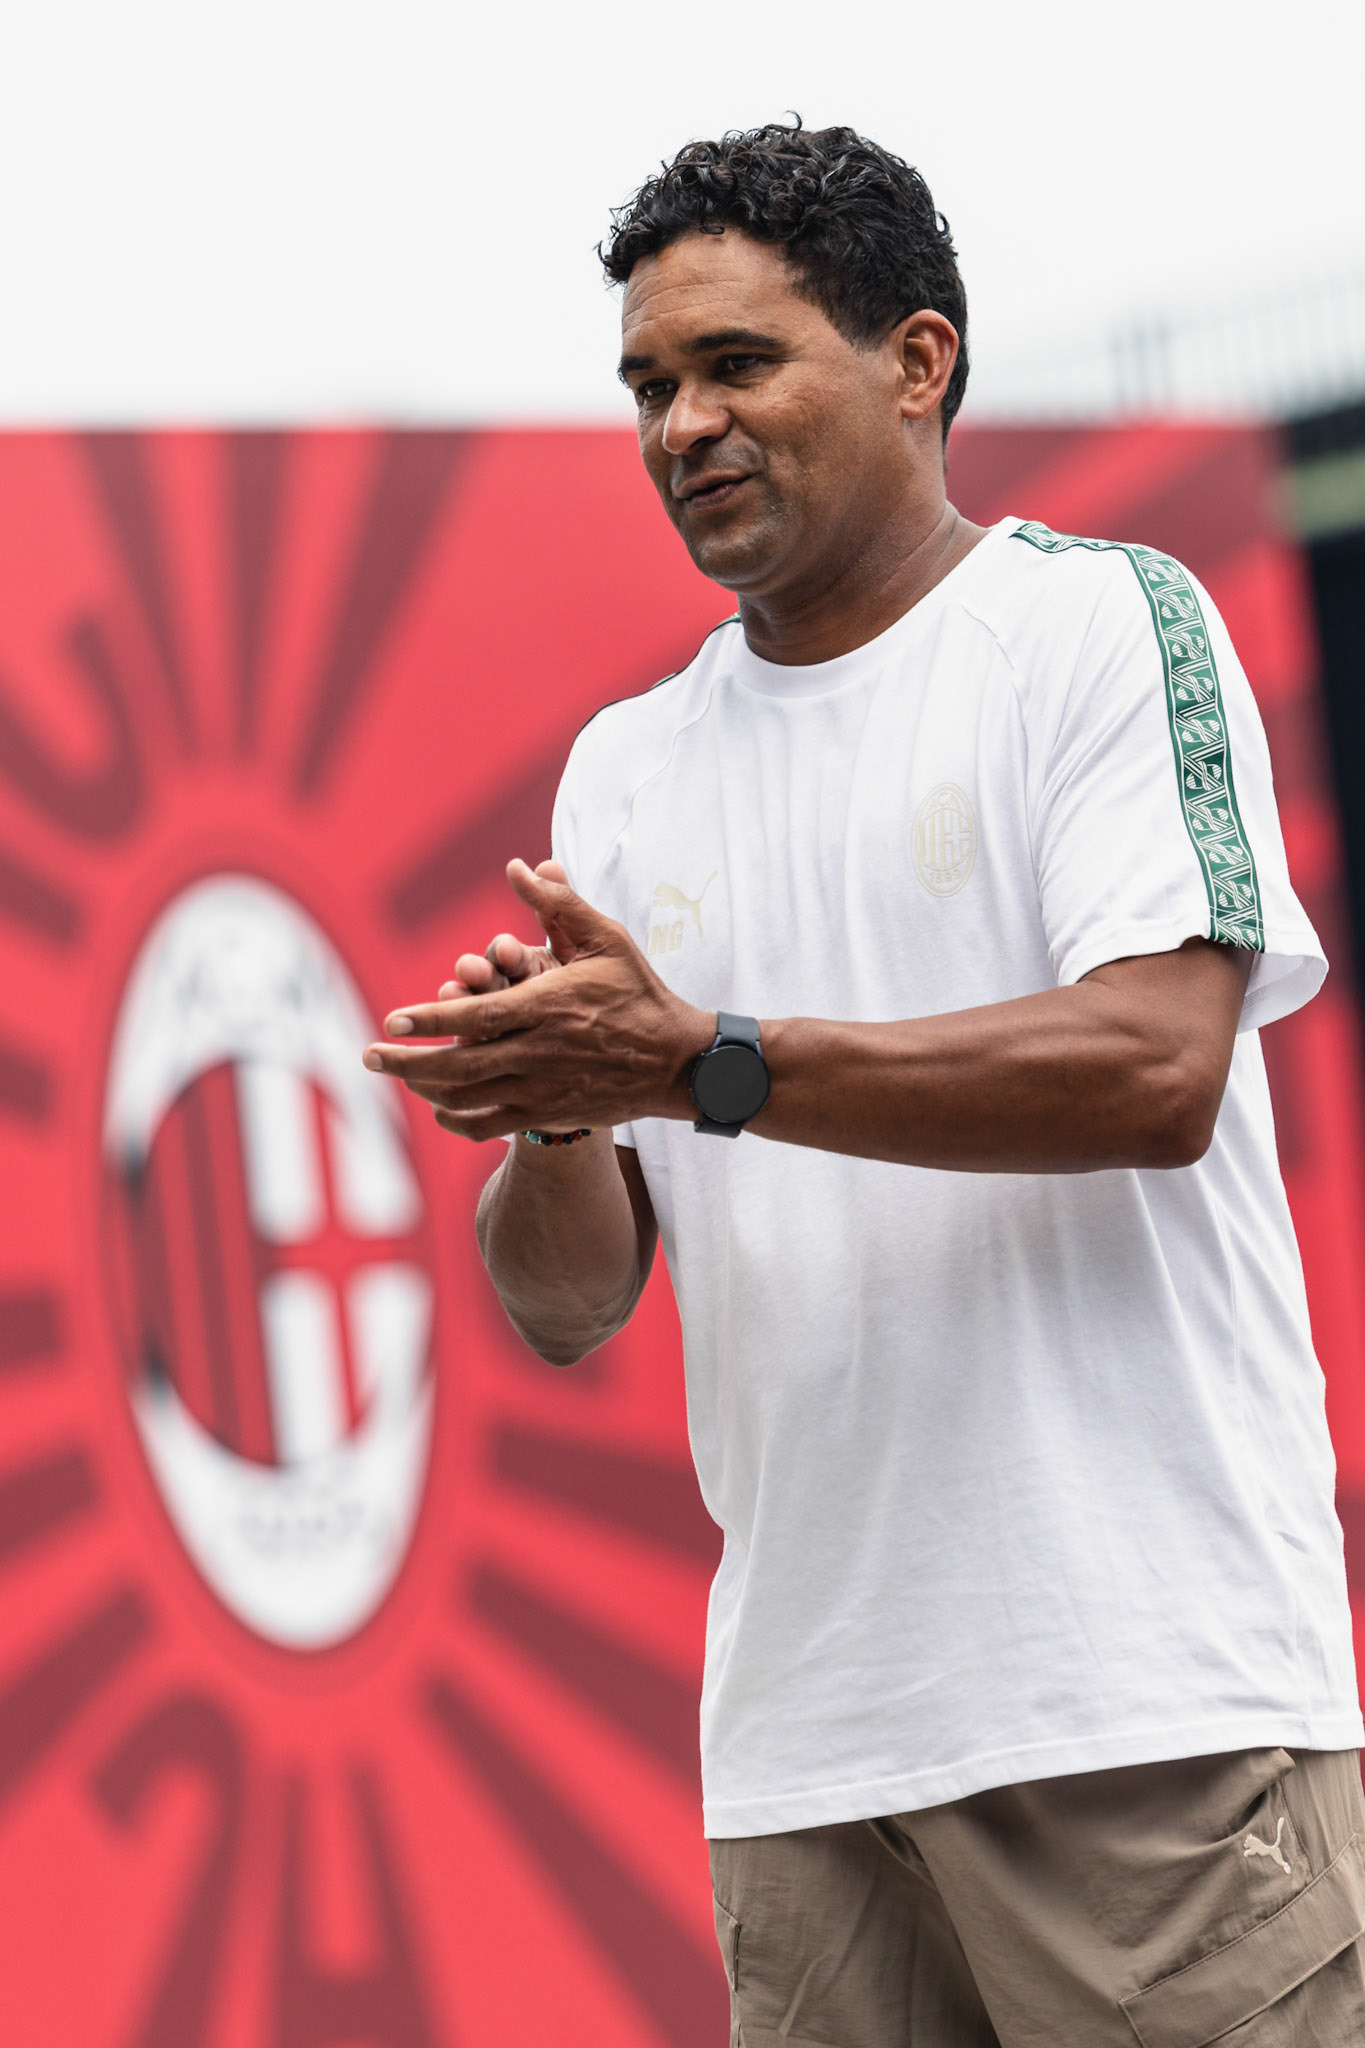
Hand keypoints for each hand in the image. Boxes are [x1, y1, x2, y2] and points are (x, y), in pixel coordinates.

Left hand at [363, 858, 714, 1140]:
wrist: (676, 1061)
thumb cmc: (638, 992)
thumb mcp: (605, 938)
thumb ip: (557, 904)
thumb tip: (519, 865)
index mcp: (548, 1005)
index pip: (475, 1015)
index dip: (429, 1019)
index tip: (390, 1020)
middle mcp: (540, 1052)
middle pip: (459, 1063)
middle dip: (406, 1063)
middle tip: (367, 1057)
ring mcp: (544, 1089)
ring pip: (469, 1098)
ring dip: (424, 1089)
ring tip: (395, 1077)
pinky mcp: (552, 1114)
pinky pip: (491, 1125)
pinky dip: (458, 1120)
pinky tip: (438, 1108)